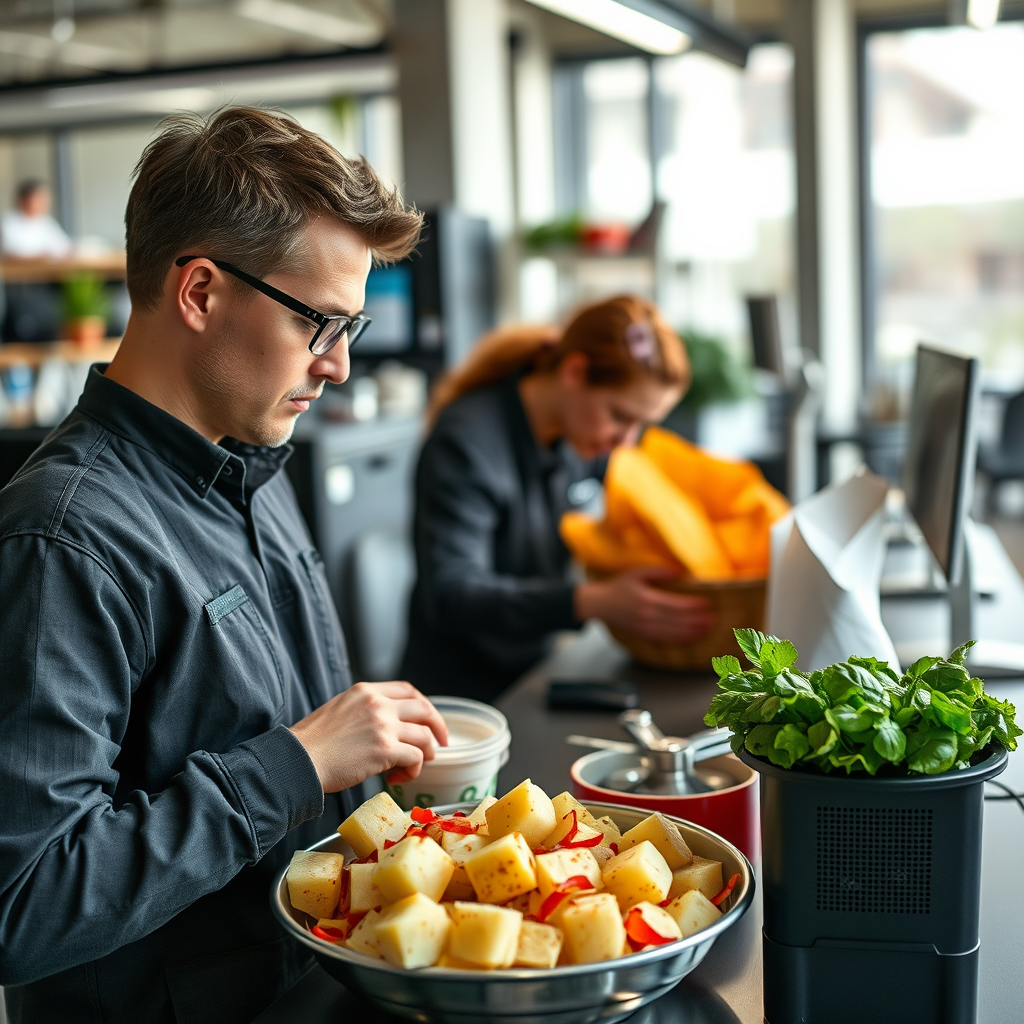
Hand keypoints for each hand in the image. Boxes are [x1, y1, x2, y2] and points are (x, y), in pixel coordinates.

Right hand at [289, 681, 447, 793]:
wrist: (298, 760)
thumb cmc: (312, 743)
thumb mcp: (338, 709)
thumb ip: (363, 710)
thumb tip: (384, 725)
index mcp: (365, 691)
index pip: (407, 690)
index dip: (423, 705)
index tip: (428, 720)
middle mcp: (378, 703)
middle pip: (424, 709)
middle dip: (437, 727)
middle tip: (440, 744)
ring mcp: (383, 725)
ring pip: (423, 736)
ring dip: (424, 754)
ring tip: (412, 767)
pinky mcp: (385, 750)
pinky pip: (415, 758)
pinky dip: (412, 770)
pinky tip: (397, 778)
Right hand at [574, 567, 715, 644]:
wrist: (599, 604)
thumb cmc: (618, 587)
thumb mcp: (636, 573)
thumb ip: (658, 571)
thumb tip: (680, 571)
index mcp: (647, 599)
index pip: (676, 604)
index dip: (693, 605)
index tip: (707, 603)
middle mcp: (648, 616)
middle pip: (678, 620)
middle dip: (698, 620)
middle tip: (714, 618)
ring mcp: (646, 627)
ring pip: (674, 632)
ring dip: (693, 631)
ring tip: (708, 628)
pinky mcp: (644, 634)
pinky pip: (666, 639)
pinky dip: (681, 639)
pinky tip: (692, 637)